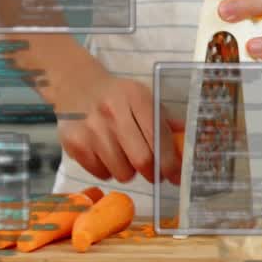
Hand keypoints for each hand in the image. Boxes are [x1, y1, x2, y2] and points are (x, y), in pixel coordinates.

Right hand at [55, 66, 183, 184]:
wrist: (77, 86)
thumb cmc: (117, 97)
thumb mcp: (142, 98)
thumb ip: (164, 120)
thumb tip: (186, 142)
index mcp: (136, 98)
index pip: (158, 137)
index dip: (170, 163)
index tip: (175, 176)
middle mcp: (112, 113)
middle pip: (142, 160)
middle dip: (153, 173)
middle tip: (154, 173)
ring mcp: (91, 129)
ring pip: (122, 172)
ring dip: (129, 172)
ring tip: (125, 158)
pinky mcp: (74, 144)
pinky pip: (101, 174)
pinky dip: (108, 171)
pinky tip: (107, 156)